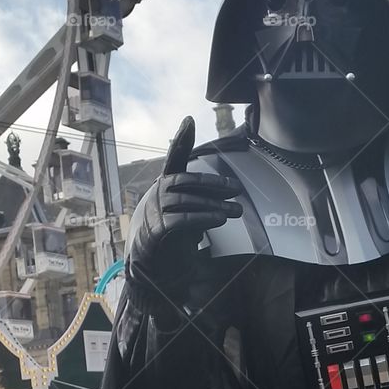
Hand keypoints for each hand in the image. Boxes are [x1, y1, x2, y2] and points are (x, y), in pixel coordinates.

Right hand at [125, 116, 242, 314]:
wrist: (150, 268)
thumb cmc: (172, 239)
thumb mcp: (187, 216)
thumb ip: (199, 204)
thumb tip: (225, 203)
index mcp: (165, 186)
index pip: (174, 158)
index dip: (181, 139)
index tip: (189, 120)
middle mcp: (157, 194)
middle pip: (187, 181)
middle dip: (214, 184)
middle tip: (237, 189)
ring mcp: (154, 211)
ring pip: (187, 200)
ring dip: (215, 204)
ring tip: (236, 210)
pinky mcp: (156, 231)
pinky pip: (182, 219)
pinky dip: (203, 217)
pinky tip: (220, 218)